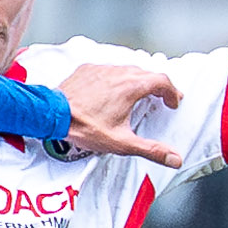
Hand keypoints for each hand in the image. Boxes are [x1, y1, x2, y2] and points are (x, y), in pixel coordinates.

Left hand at [59, 63, 184, 170]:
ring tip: (139, 95)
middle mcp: (118, 73)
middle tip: (161, 98)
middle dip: (157, 86)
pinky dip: (116, 78)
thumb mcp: (122, 143)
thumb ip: (151, 150)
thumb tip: (174, 158)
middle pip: (147, 74)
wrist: (53, 115)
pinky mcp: (87, 70)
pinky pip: (108, 70)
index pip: (162, 81)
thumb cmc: (84, 127)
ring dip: (137, 81)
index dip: (172, 92)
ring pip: (127, 70)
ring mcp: (102, 69)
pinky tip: (112, 92)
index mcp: (131, 86)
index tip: (173, 102)